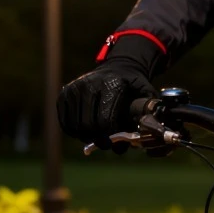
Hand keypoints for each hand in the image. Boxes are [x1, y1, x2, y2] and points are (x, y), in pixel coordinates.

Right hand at [57, 32, 162, 149]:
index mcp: (110, 85)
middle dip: (98, 139)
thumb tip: (149, 133)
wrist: (117, 67)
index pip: (105, 119)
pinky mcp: (64, 94)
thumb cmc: (133, 85)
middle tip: (107, 145)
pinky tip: (86, 133)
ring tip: (98, 138)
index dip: (110, 137)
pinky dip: (74, 132)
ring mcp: (74, 89)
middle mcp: (89, 85)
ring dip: (86, 137)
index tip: (115, 145)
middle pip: (88, 125)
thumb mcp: (146, 92)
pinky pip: (65, 122)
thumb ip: (148, 110)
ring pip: (75, 126)